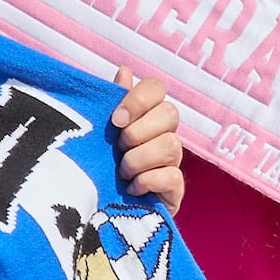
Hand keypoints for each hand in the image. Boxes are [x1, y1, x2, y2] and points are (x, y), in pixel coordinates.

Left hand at [110, 79, 185, 211]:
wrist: (106, 209)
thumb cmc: (104, 164)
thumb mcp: (104, 133)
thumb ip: (114, 103)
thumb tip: (124, 70)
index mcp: (148, 115)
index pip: (157, 88)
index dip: (137, 100)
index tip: (115, 120)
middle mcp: (166, 133)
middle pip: (170, 113)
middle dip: (137, 132)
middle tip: (118, 149)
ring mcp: (174, 161)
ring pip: (171, 145)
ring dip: (138, 160)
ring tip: (122, 172)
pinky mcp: (175, 189)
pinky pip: (172, 177)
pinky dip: (146, 181)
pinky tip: (131, 188)